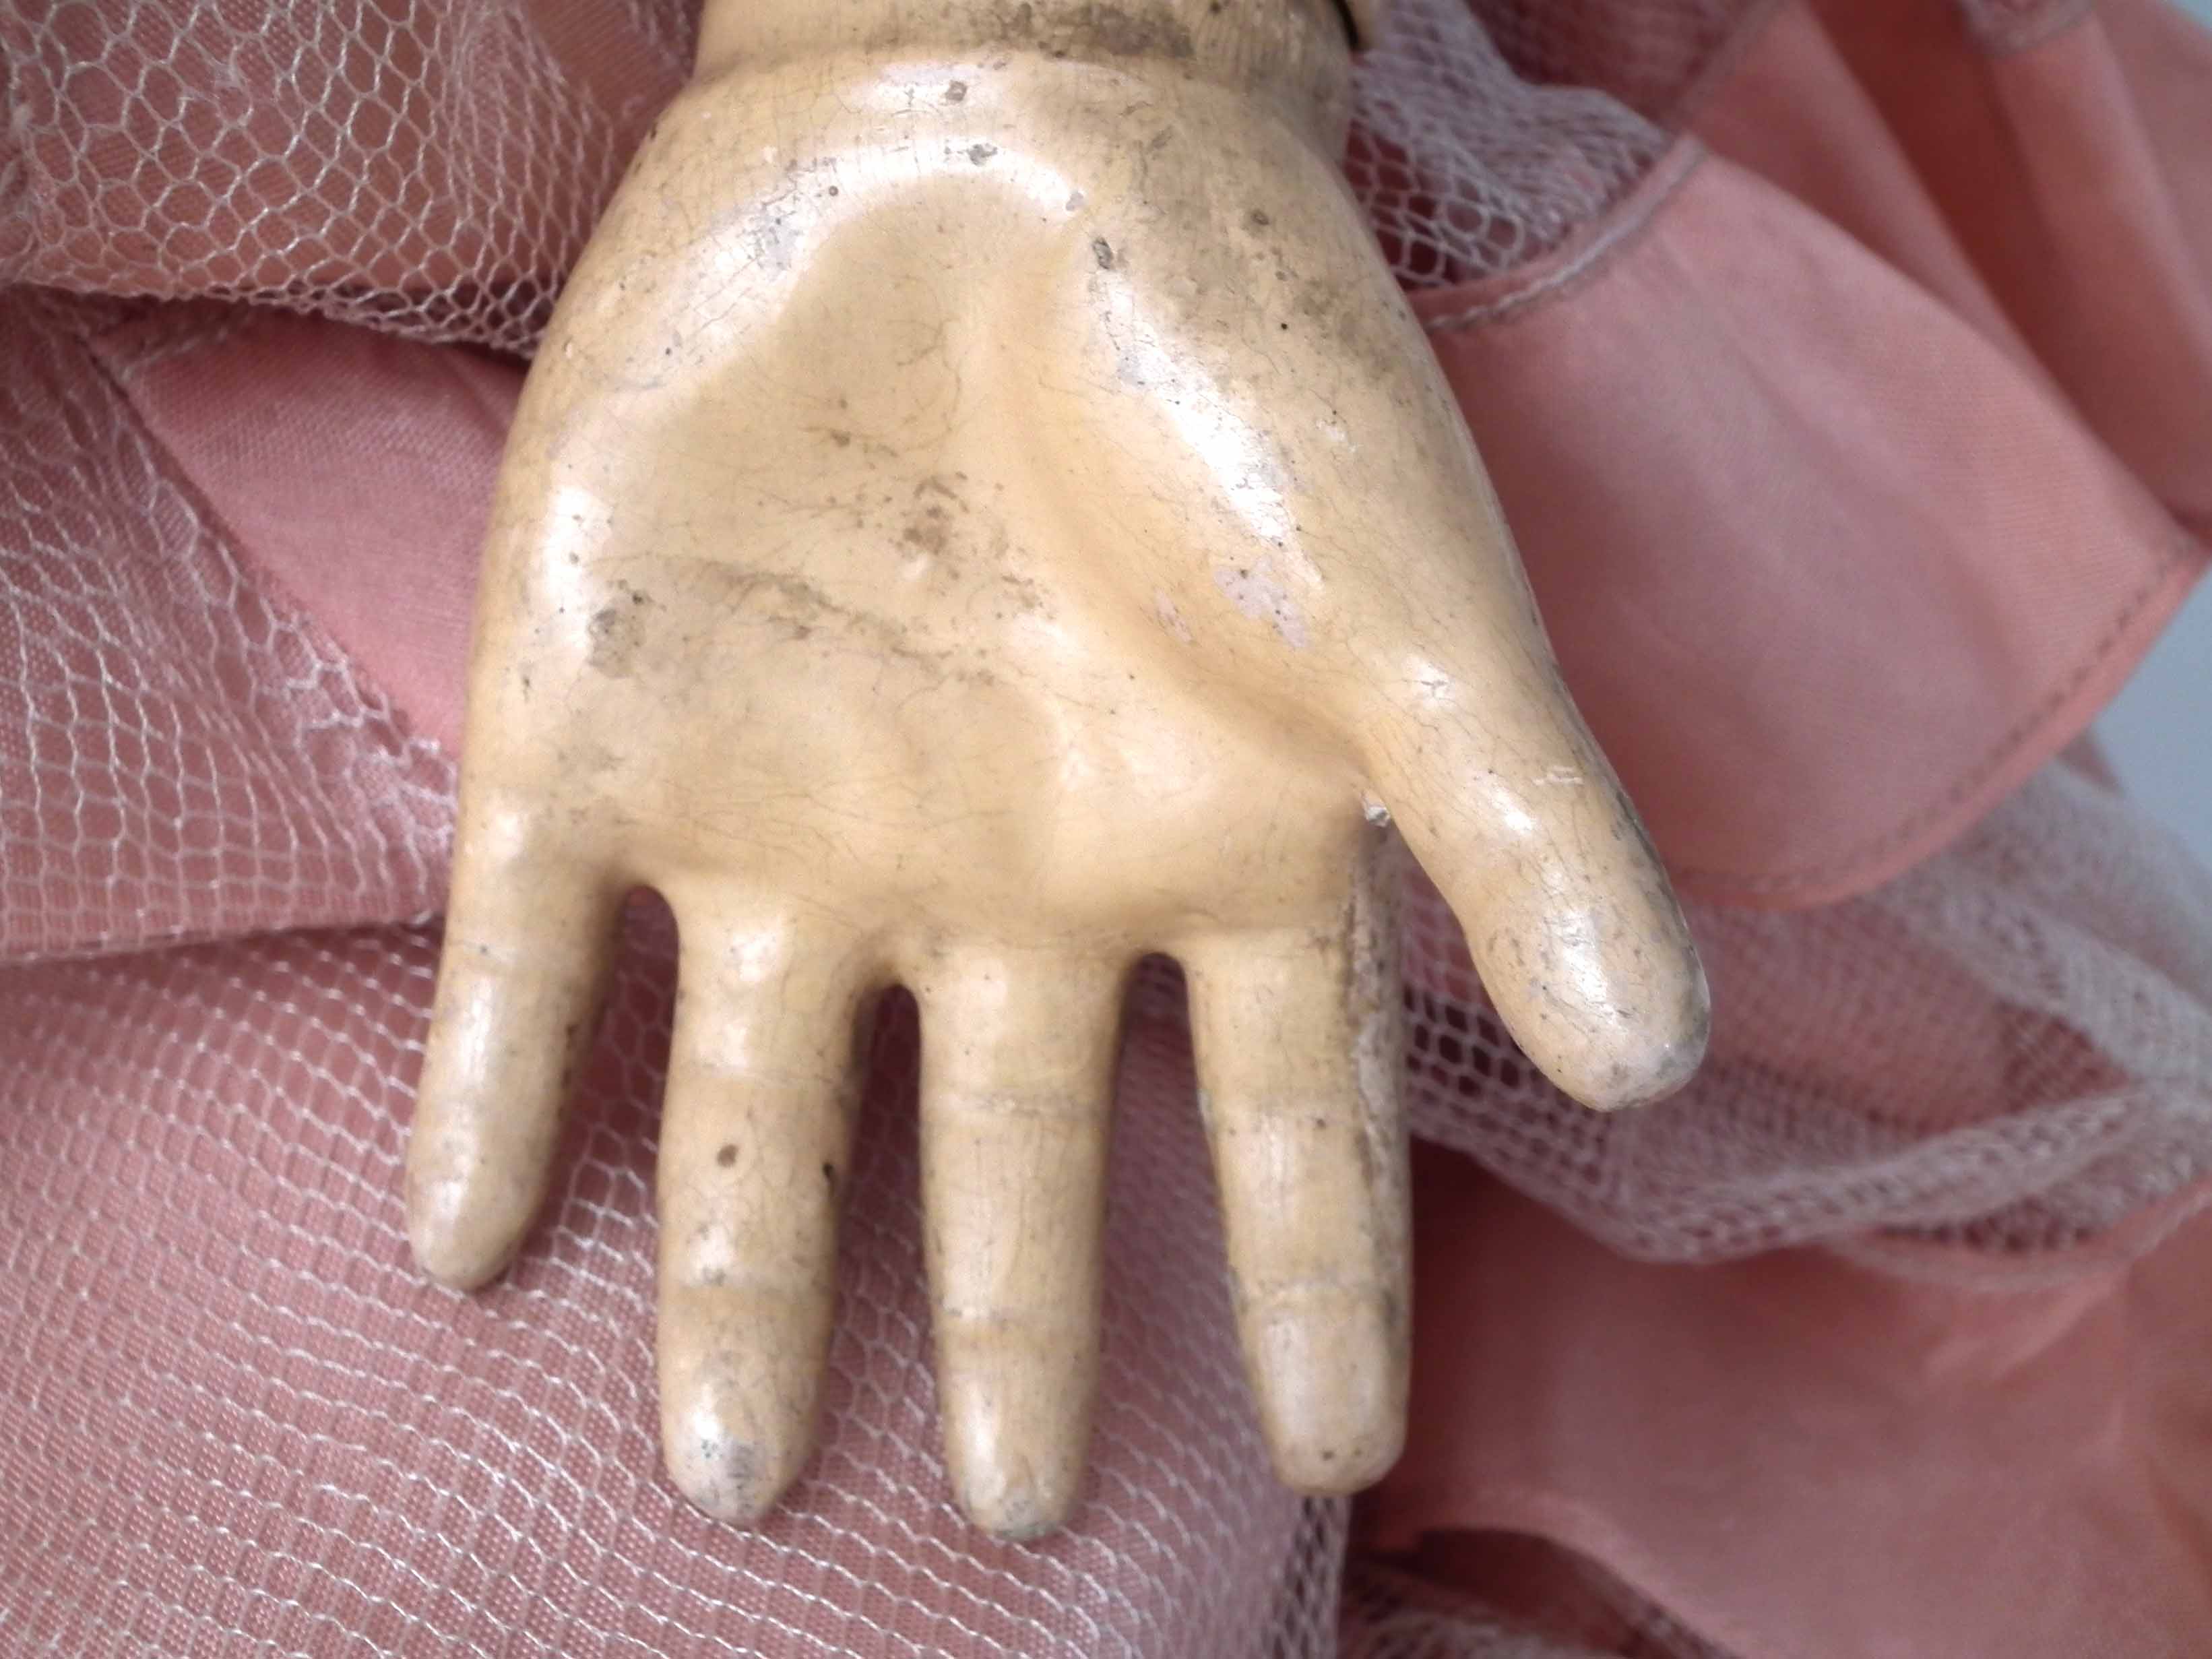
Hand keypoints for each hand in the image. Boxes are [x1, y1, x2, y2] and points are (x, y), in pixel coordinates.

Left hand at [405, 0, 1706, 1539]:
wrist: (1005, 108)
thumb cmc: (1240, 342)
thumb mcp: (1407, 595)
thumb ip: (1523, 825)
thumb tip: (1657, 1065)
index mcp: (1198, 861)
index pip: (1274, 1134)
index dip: (1315, 1298)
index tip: (1336, 1458)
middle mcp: (998, 881)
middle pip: (999, 1160)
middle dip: (1002, 1332)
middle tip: (1003, 1509)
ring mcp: (791, 817)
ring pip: (755, 1103)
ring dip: (736, 1282)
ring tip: (731, 1469)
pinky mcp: (601, 729)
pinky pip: (525, 955)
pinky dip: (486, 1095)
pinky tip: (464, 1242)